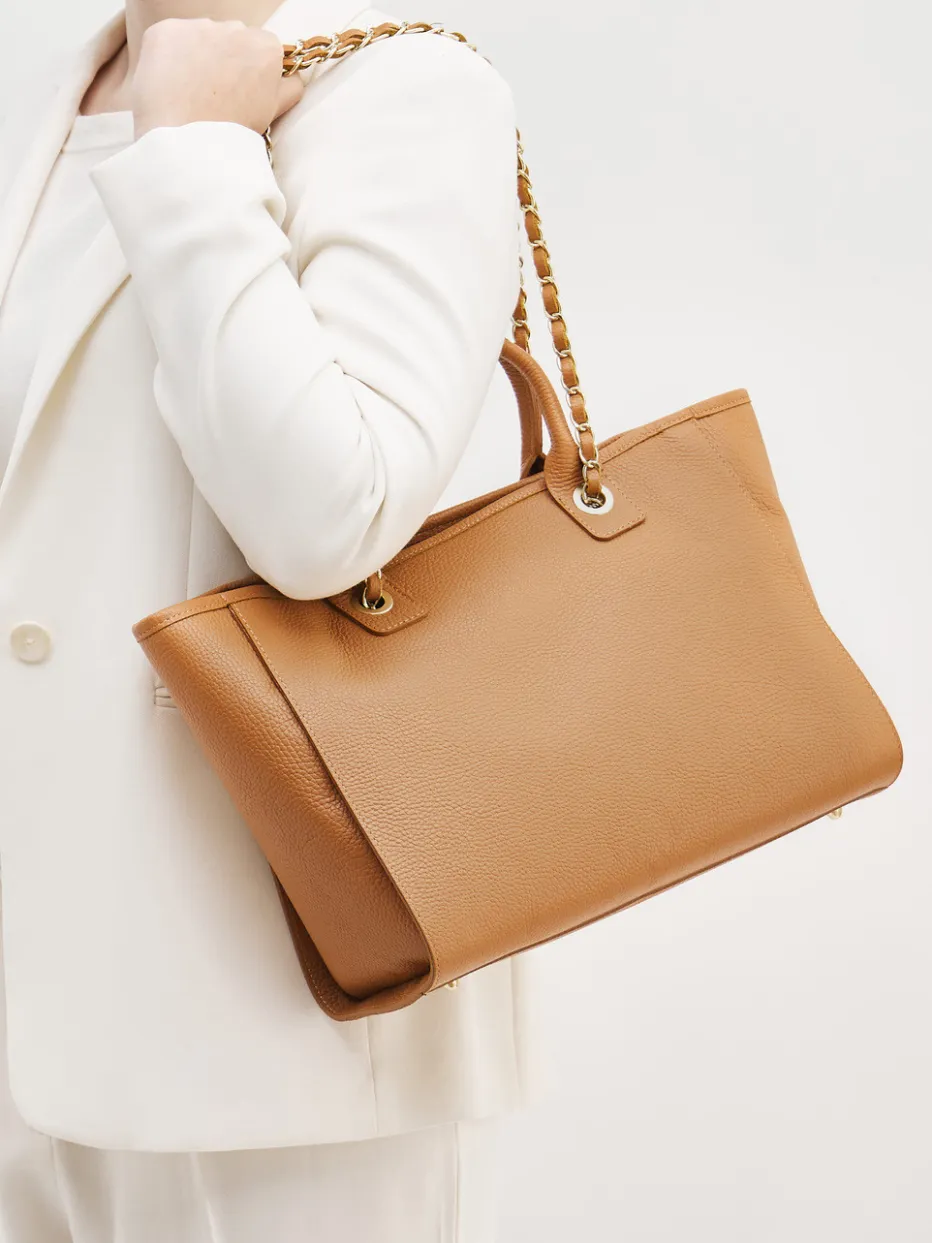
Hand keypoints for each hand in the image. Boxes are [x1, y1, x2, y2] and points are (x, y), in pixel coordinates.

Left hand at [131, 18, 304, 140]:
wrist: (187, 145)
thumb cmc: (232, 135)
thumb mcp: (272, 113)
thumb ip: (288, 88)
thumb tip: (293, 76)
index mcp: (265, 47)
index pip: (260, 48)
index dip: (249, 71)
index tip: (240, 91)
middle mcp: (234, 28)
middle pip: (230, 39)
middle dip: (223, 59)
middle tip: (214, 96)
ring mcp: (198, 27)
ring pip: (199, 37)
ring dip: (196, 57)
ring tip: (190, 93)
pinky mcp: (166, 31)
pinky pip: (169, 39)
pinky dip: (168, 58)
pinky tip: (170, 85)